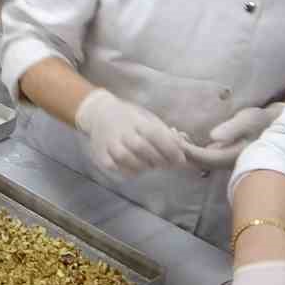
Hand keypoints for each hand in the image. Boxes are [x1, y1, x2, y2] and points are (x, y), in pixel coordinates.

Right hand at [74, 88, 188, 177]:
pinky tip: (135, 165)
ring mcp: (110, 145)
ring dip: (145, 166)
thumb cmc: (130, 119)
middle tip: (168, 163)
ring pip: (129, 161)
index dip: (170, 148)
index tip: (180, 158)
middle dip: (160, 159)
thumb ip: (165, 134)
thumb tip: (185, 149)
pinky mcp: (102, 156)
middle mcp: (121, 132)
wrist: (99, 114)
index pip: (155, 134)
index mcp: (136, 121)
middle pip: (142, 148)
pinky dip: (130, 170)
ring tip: (150, 163)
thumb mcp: (148, 119)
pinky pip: (118, 169)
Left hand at [180, 103, 284, 170]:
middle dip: (181, 149)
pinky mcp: (225, 156)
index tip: (172, 134)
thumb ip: (232, 128)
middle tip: (170, 132)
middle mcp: (226, 162)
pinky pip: (204, 156)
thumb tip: (213, 136)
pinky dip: (192, 147)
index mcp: (230, 156)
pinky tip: (185, 136)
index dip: (184, 148)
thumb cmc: (265, 122)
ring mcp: (226, 160)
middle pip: (198, 161)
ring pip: (200, 160)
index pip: (201, 157)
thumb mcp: (249, 120)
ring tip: (174, 132)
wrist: (281, 127)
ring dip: (186, 148)